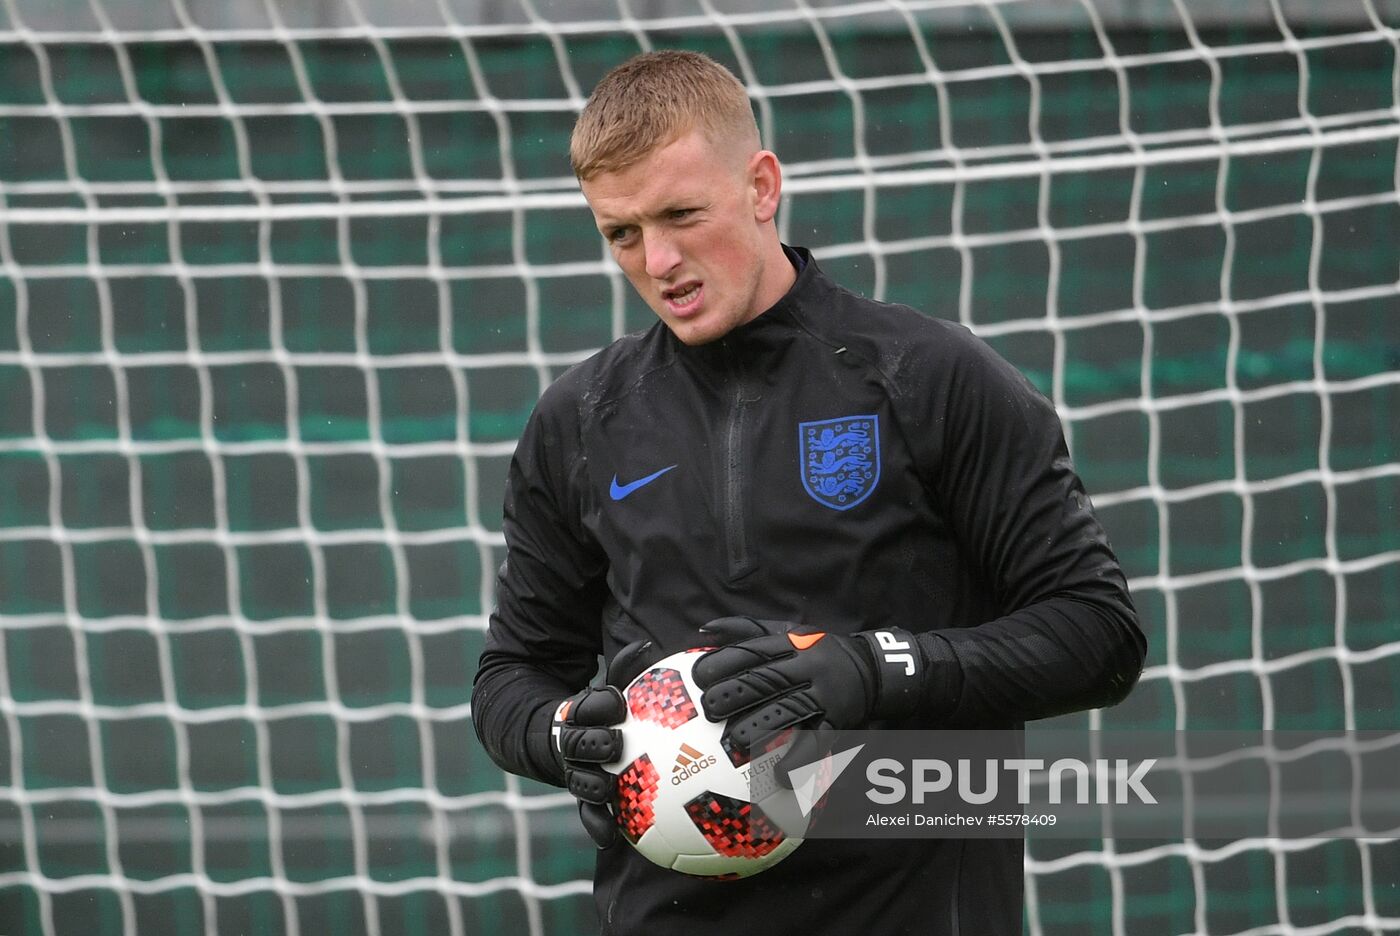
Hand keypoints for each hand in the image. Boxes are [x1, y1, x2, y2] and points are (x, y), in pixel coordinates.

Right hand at [551, 639, 657, 846]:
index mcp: (578, 713)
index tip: (617, 701)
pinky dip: (596, 824)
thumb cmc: (595, 711)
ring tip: (607, 790)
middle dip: (595, 743)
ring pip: (579, 779)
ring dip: (593, 784)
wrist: (548, 737)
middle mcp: (572, 743)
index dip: (601, 704)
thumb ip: (624, 669)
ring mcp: (574, 771)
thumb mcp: (605, 689)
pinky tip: (610, 836)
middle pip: (579, 744)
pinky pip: (586, 813)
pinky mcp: (579, 796)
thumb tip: (646, 644)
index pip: (588, 706)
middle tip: (613, 744)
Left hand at [691, 617, 924, 753]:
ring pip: (789, 712)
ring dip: (760, 727)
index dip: (725, 662)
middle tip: (708, 709)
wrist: (874, 669)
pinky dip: (798, 761)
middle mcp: (809, 667)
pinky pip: (817, 743)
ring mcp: (826, 695)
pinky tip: (779, 776)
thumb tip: (703, 630)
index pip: (754, 650)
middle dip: (735, 694)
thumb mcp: (790, 632)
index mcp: (793, 644)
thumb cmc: (819, 652)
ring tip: (733, 741)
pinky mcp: (839, 722)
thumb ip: (748, 630)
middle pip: (768, 680)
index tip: (698, 676)